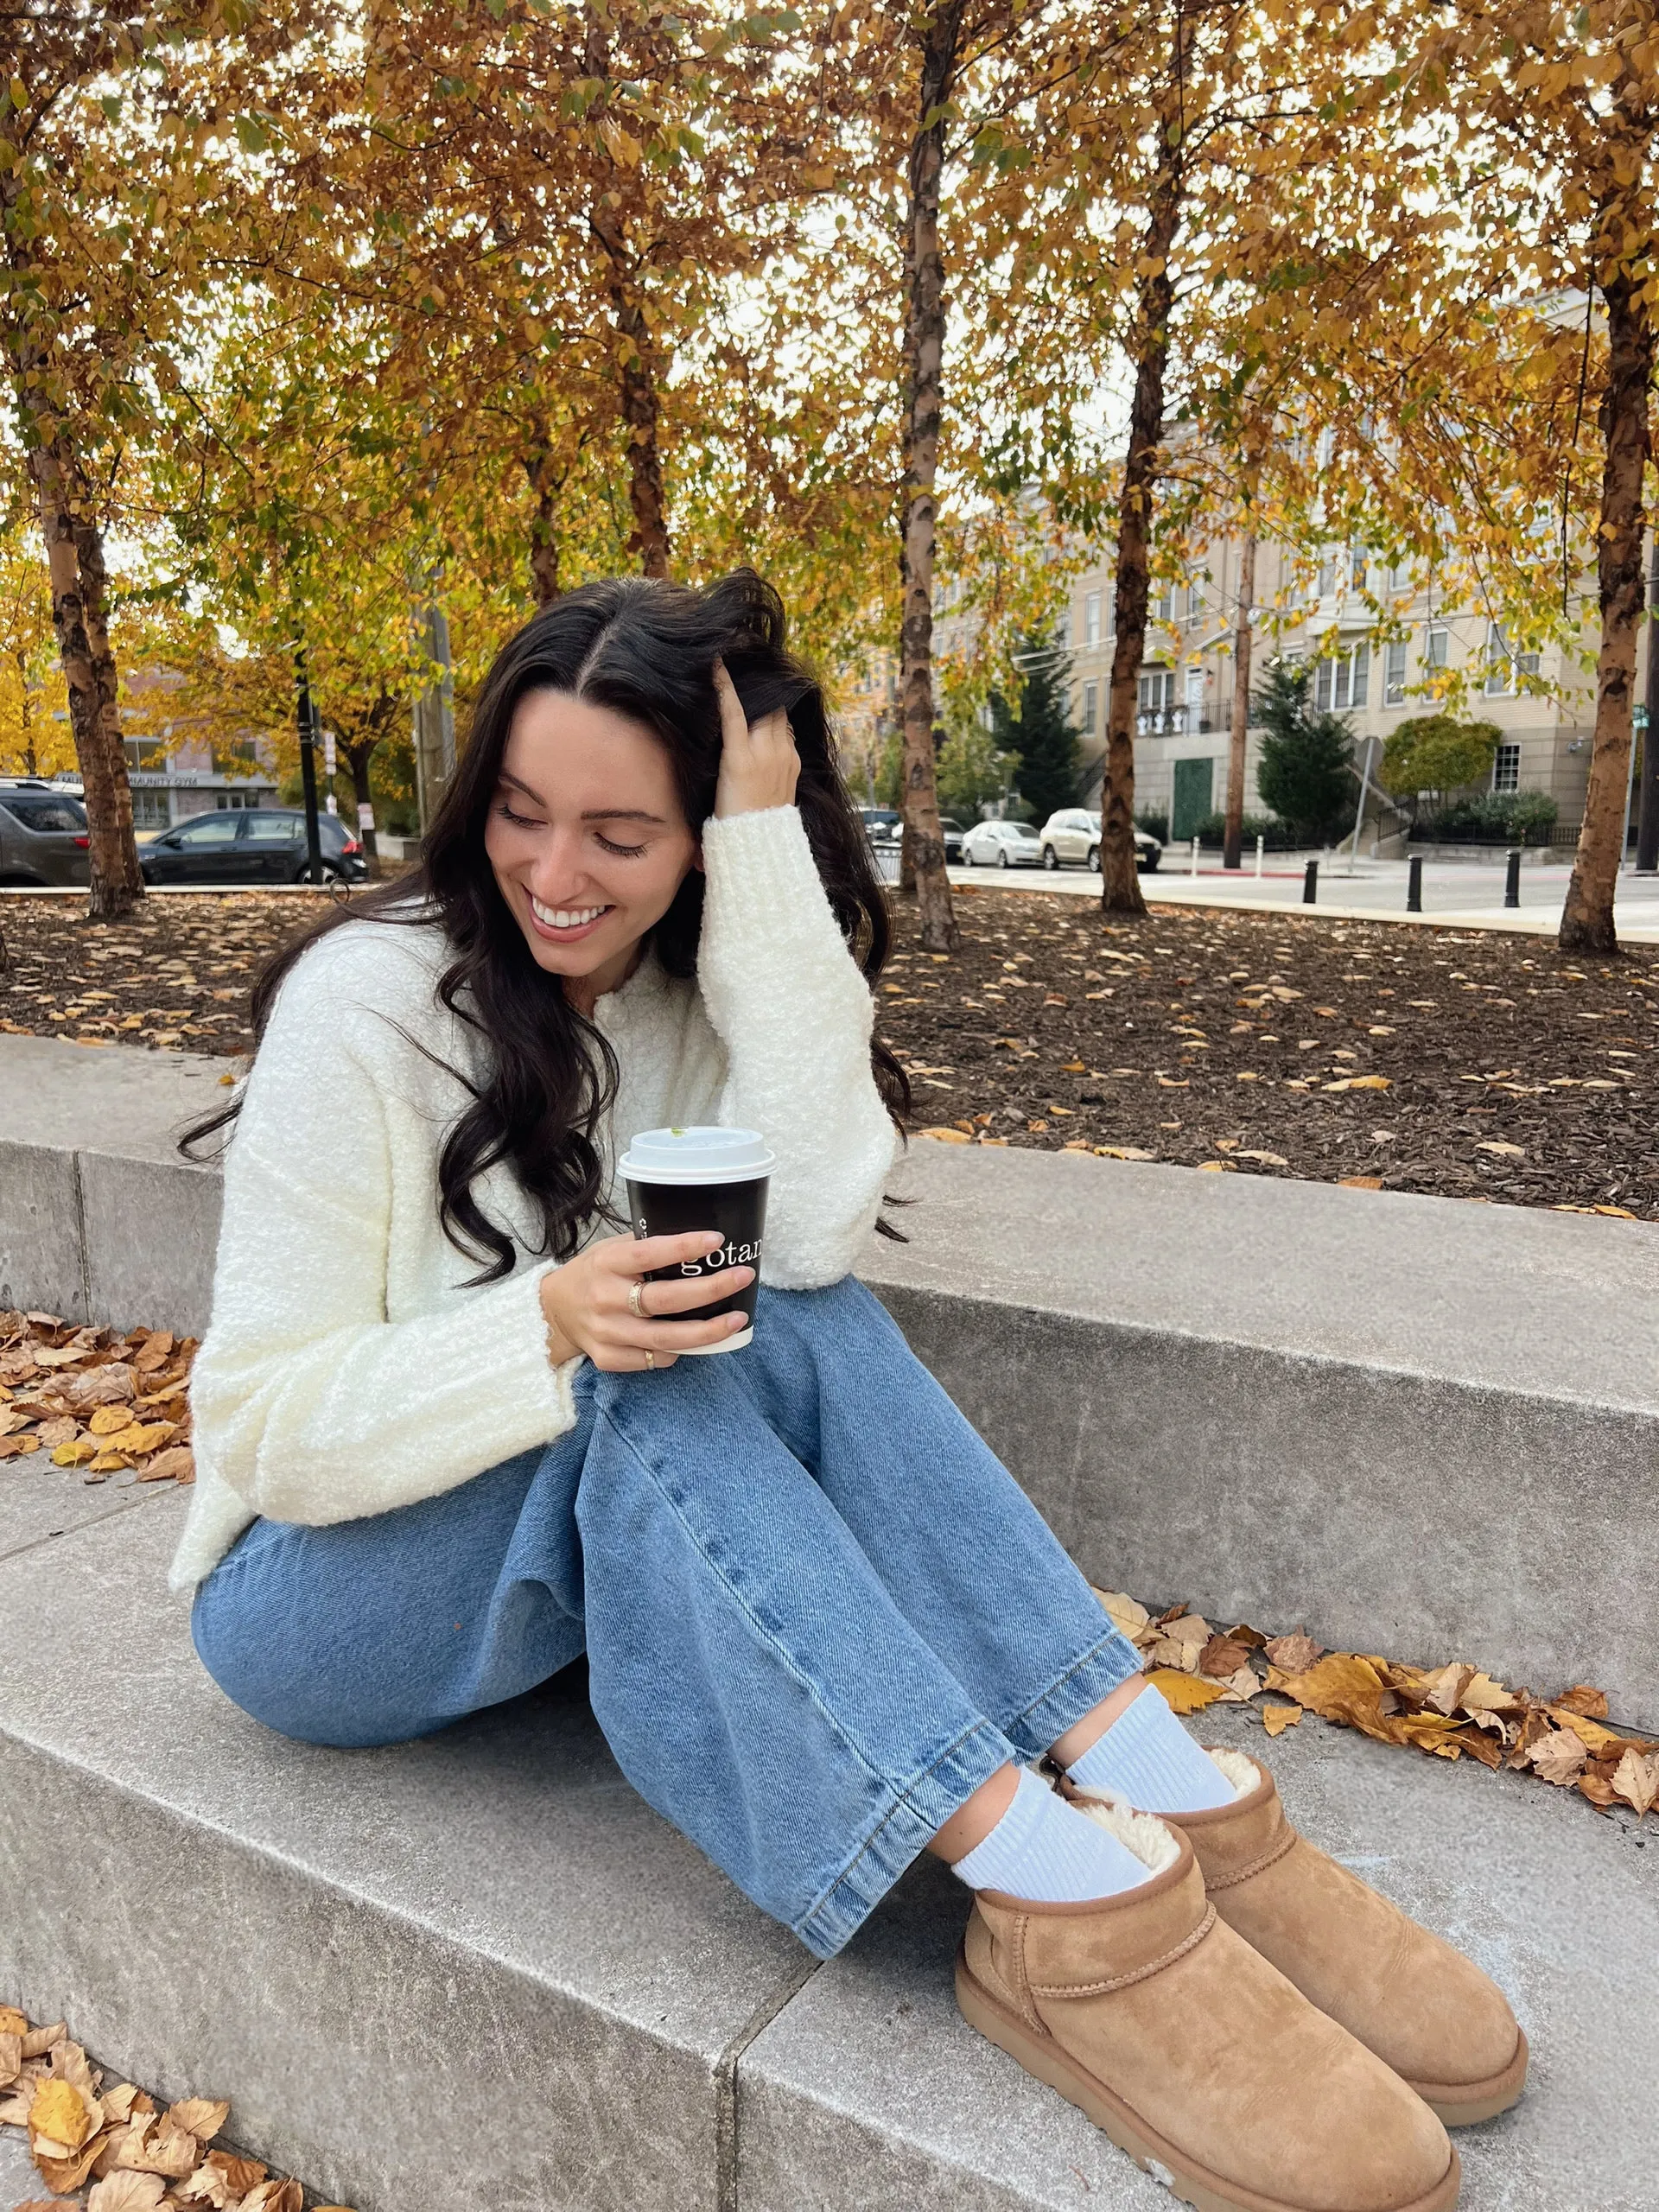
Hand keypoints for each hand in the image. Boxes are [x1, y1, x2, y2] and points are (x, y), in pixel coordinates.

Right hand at [538, 1230, 754, 1370]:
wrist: (554, 1313)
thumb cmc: (593, 1274)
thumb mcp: (611, 1250)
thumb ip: (645, 1246)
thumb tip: (698, 1241)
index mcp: (606, 1264)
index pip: (648, 1254)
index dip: (683, 1247)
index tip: (716, 1240)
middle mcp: (605, 1299)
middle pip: (664, 1300)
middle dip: (710, 1290)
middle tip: (743, 1278)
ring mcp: (606, 1333)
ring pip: (665, 1338)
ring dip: (708, 1331)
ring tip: (737, 1319)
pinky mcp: (609, 1358)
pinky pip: (653, 1359)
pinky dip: (679, 1351)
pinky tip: (698, 1341)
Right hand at [712, 656, 798, 817]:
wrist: (759, 839)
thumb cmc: (729, 811)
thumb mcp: (717, 776)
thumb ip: (725, 745)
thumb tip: (726, 720)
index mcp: (740, 757)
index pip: (733, 710)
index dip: (725, 685)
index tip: (719, 664)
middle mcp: (765, 752)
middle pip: (765, 707)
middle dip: (756, 694)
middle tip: (747, 683)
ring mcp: (784, 757)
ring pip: (780, 717)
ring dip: (770, 709)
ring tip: (759, 704)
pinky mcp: (794, 764)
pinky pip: (788, 734)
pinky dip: (779, 728)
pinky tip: (770, 730)